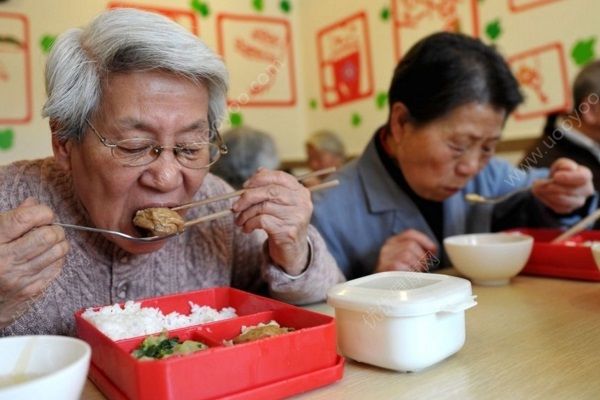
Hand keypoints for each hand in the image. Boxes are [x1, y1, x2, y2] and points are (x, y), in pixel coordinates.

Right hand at [0, 198, 68, 327]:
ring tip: (50, 242)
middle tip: (49, 229)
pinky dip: (56, 259)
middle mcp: (4, 260)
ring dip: (59, 243)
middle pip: (48, 235)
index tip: (43, 214)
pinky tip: (45, 257)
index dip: (42, 212)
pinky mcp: (31, 290)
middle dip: (55, 228)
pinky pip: (56, 267)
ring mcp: (19, 277)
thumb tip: (33, 203)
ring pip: (58, 251)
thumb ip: (11, 217)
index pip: (25, 218)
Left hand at [232, 169, 311, 274]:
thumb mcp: (282, 204)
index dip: (259, 178)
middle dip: (248, 197)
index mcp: (301, 192)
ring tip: (240, 220)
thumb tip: (258, 171)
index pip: (279, 177)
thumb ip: (272, 187)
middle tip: (236, 206)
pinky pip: (262, 221)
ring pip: (263, 207)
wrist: (293, 251)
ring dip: (245, 214)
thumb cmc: (283, 223)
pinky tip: (247, 229)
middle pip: (269, 191)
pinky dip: (249, 224)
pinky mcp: (288, 231)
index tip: (245, 186)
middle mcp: (302, 203)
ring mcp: (296, 217)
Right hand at [375, 229, 437, 272]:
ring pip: (407, 254)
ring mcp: (384, 258)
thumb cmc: (398, 275)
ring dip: (415, 265)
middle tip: (423, 268)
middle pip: (411, 244)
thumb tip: (433, 250)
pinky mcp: (384, 268)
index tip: (433, 250)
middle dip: (422, 257)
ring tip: (415, 273)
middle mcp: (387, 247)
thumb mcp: (407, 260)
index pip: (410, 233)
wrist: (381, 290)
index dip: (424, 240)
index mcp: (393, 242)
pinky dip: (408, 271)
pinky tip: (409, 277)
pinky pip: (400, 265)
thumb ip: (417, 252)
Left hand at [532, 158, 594, 213]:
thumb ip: (564, 165)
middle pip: (570, 190)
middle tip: (537, 183)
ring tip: (536, 188)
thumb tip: (569, 168)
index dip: (568, 177)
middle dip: (551, 186)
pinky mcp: (568, 209)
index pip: (582, 178)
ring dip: (546, 193)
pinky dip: (546, 200)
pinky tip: (542, 193)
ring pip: (562, 200)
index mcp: (586, 175)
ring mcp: (578, 202)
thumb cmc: (560, 172)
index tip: (555, 176)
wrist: (555, 184)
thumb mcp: (560, 165)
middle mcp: (586, 190)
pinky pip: (557, 207)